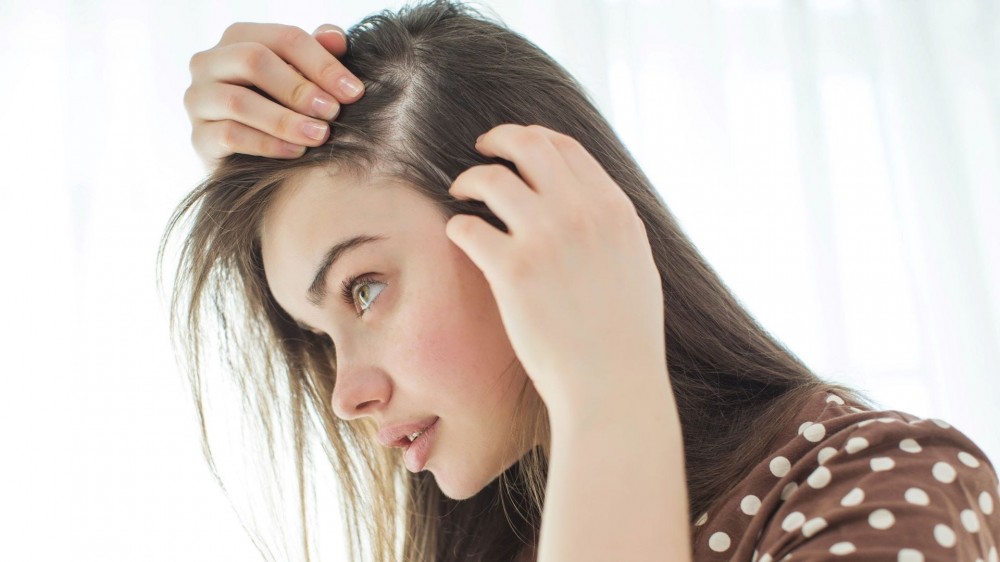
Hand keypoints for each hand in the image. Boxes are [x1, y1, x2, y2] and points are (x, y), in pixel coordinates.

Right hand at [184, 23, 364, 171]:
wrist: (250, 157)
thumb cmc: (282, 107)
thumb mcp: (302, 79)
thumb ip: (317, 55)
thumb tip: (336, 37)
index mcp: (239, 38)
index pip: (284, 38)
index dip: (322, 63)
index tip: (355, 92)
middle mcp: (210, 62)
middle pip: (254, 60)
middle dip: (299, 88)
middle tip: (333, 113)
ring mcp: (198, 99)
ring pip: (238, 101)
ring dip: (285, 119)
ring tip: (319, 135)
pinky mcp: (198, 137)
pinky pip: (229, 135)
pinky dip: (267, 144)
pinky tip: (296, 152)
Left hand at [445, 125, 669, 427]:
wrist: (612, 384)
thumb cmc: (624, 337)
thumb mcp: (635, 264)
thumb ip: (610, 226)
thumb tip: (586, 203)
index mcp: (614, 209)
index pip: (566, 147)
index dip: (534, 139)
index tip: (516, 147)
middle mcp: (581, 213)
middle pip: (528, 144)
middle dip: (498, 139)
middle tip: (481, 151)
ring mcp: (546, 238)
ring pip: (491, 178)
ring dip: (469, 178)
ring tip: (459, 192)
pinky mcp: (512, 269)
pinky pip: (467, 225)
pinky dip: (458, 225)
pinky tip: (460, 236)